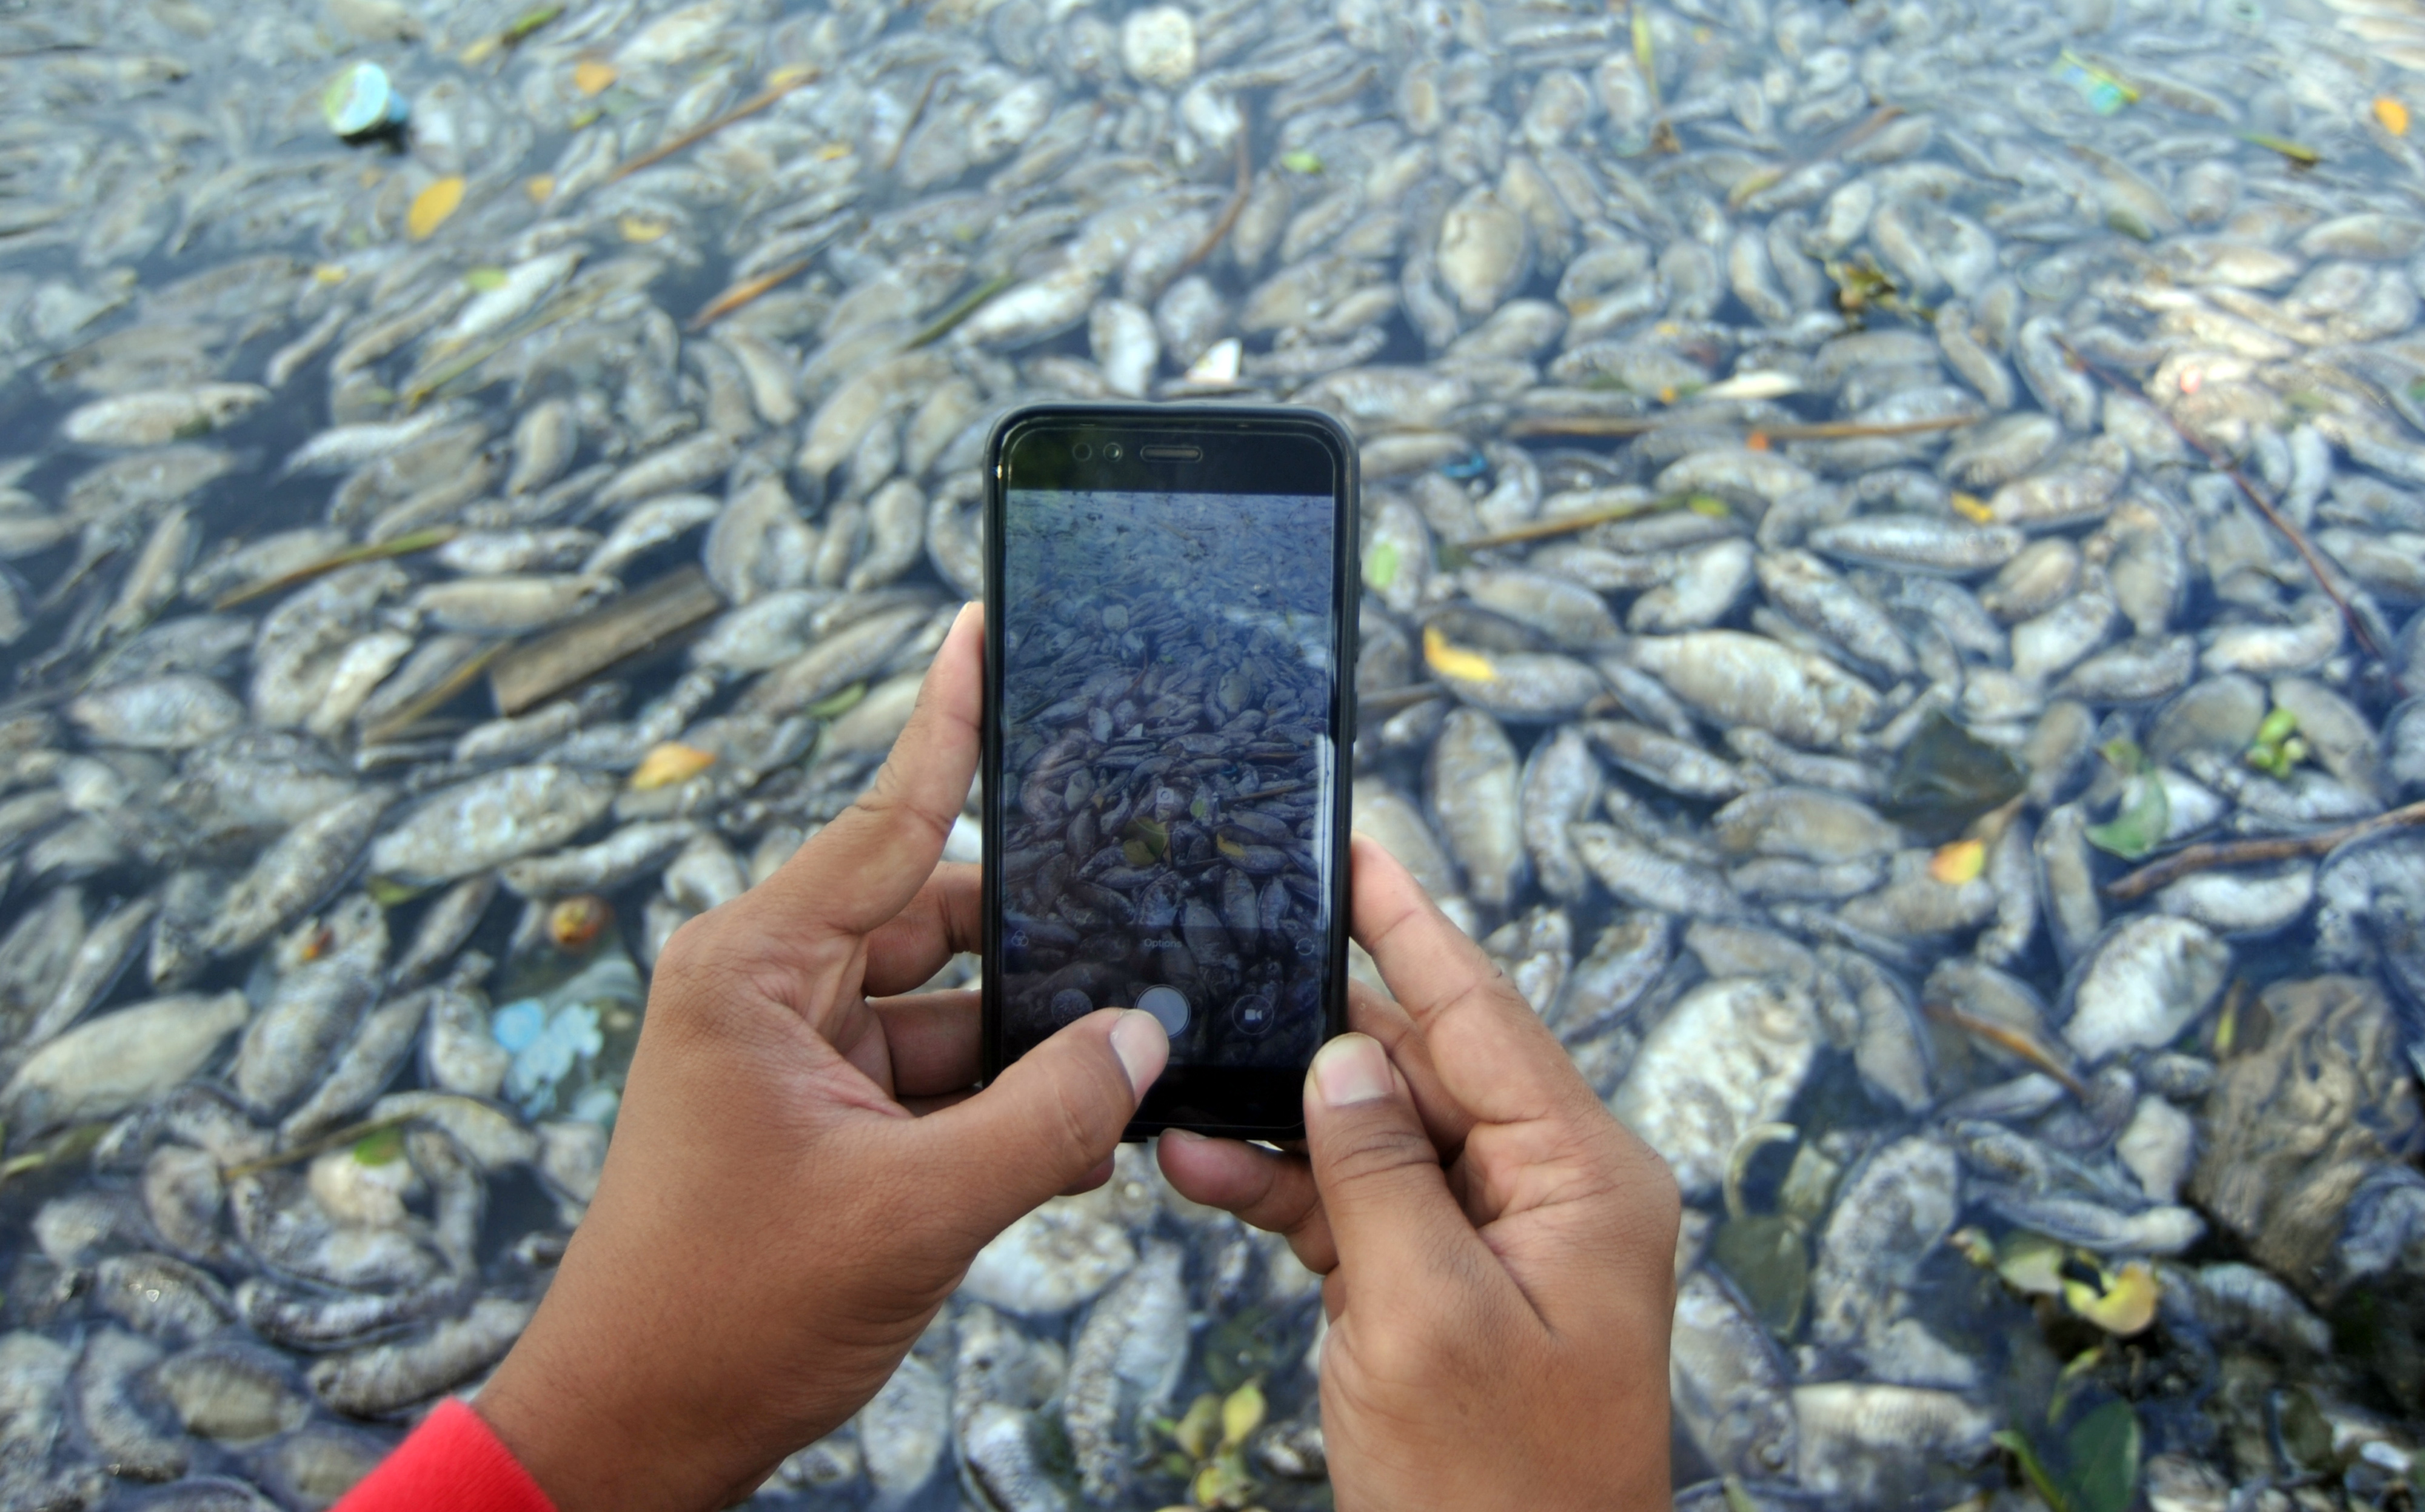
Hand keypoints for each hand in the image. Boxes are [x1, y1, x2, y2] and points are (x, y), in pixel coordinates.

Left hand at [475, 604, 1169, 1510]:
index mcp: (755, 969)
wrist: (639, 1428)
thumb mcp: (914, 1209)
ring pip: (950, 1004)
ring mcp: (794, 1053)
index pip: (888, 821)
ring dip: (1026, 1048)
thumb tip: (1139, 1038)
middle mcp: (770, 988)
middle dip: (1039, 948)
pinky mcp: (820, 1113)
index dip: (951, 725)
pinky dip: (998, 1102)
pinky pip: (934, 1072)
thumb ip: (1043, 1116)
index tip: (985, 625)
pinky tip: (1070, 1142)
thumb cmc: (726, 1312)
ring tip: (1114, 1080)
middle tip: (1145, 953)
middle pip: (940, 916)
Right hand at [1160, 836, 1679, 1511]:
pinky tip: (1207, 1169)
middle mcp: (1551, 1191)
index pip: (1485, 1015)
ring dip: (1282, 1124)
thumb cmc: (1496, 1492)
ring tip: (1184, 1103)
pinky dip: (1288, 1190)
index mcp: (1584, 1179)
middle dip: (1319, 1034)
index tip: (1357, 848)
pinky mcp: (1445, 1284)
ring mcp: (1499, 1239)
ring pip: (1379, 1136)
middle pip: (1426, 1068)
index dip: (1410, 928)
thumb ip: (1378, 1171)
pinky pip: (1363, 1206)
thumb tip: (1345, 1057)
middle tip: (1230, 970)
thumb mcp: (1425, 1317)